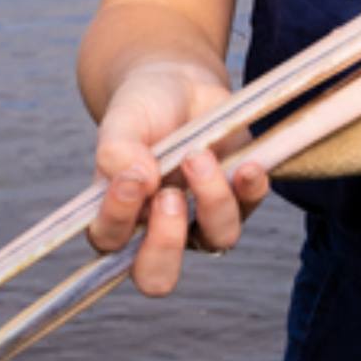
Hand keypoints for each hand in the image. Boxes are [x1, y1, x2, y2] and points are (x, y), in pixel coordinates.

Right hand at [84, 60, 272, 296]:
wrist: (179, 82)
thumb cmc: (142, 109)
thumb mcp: (121, 121)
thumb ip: (115, 152)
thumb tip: (139, 181)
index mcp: (118, 216)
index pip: (109, 241)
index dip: (118, 219)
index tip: (131, 178)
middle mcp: (158, 229)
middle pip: (159, 277)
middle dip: (167, 242)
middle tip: (169, 197)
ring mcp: (202, 218)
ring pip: (217, 239)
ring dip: (211, 199)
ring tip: (198, 156)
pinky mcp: (240, 198)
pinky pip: (251, 206)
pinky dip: (250, 188)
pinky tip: (245, 164)